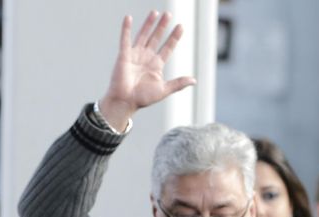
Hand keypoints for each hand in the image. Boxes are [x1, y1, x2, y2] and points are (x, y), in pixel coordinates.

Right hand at [99, 11, 195, 130]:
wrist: (125, 102)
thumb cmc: (142, 98)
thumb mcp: (163, 90)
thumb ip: (178, 83)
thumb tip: (194, 80)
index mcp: (156, 65)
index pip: (167, 48)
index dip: (174, 37)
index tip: (181, 27)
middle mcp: (146, 58)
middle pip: (156, 38)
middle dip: (162, 27)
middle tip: (168, 14)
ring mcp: (135, 55)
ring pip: (143, 35)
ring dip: (149, 24)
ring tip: (155, 12)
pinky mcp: (124, 55)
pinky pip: (125, 39)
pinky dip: (126, 29)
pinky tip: (128, 18)